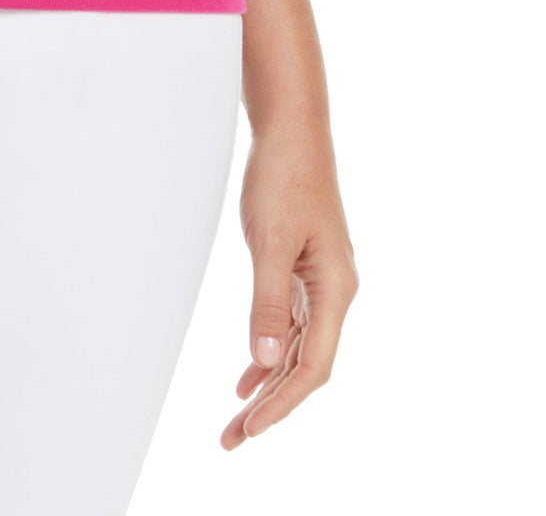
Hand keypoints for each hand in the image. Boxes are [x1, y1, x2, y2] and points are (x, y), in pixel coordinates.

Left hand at [221, 120, 359, 448]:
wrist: (290, 130)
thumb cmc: (284, 176)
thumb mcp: (269, 240)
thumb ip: (267, 303)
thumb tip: (265, 361)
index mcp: (335, 289)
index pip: (314, 366)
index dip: (282, 403)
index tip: (250, 428)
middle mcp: (334, 291)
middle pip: (307, 365)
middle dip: (271, 405)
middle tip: (233, 438)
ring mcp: (320, 280)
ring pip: (298, 348)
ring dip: (268, 383)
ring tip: (238, 420)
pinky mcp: (303, 267)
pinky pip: (291, 324)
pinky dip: (270, 351)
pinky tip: (249, 372)